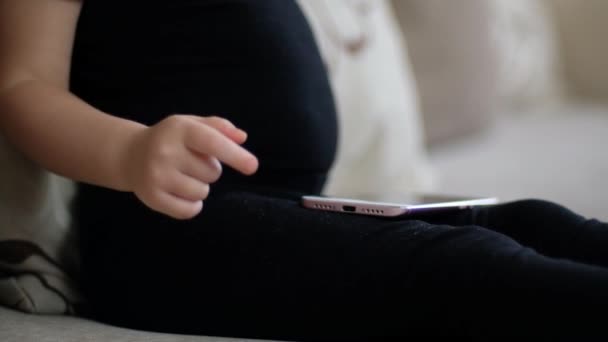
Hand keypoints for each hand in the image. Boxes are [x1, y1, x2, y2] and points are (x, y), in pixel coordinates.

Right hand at [124, 115, 257, 218]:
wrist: (130, 155)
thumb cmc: (172, 139)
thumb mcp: (192, 124)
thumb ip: (219, 127)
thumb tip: (242, 138)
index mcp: (180, 129)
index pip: (212, 142)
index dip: (235, 155)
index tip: (253, 167)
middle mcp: (165, 151)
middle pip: (212, 172)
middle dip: (209, 169)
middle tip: (190, 162)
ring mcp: (157, 176)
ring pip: (202, 192)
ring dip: (200, 187)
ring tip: (182, 175)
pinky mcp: (152, 198)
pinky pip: (189, 210)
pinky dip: (192, 205)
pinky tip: (179, 191)